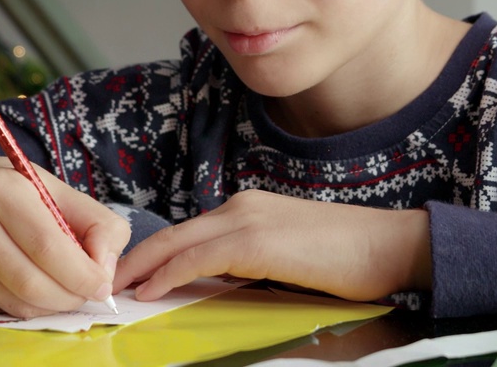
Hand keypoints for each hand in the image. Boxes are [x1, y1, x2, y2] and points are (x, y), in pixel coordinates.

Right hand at [0, 153, 130, 318]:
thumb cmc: (18, 189)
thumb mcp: (62, 191)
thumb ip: (98, 224)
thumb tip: (105, 272)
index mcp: (2, 189)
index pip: (46, 245)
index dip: (80, 274)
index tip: (102, 285)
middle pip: (29, 280)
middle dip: (69, 296)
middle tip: (89, 294)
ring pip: (16, 300)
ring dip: (53, 307)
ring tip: (70, 293)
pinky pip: (3, 306)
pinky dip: (33, 308)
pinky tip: (44, 293)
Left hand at [112, 190, 430, 302]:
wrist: (391, 246)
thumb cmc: (350, 258)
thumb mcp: (289, 257)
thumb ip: (252, 263)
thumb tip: (221, 284)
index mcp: (250, 208)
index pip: (190, 232)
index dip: (155, 254)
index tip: (131, 274)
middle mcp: (242, 206)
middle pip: (174, 234)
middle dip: (136, 259)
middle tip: (106, 281)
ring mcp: (248, 220)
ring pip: (178, 243)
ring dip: (142, 268)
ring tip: (115, 288)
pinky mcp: (256, 242)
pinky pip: (198, 259)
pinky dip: (167, 274)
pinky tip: (148, 290)